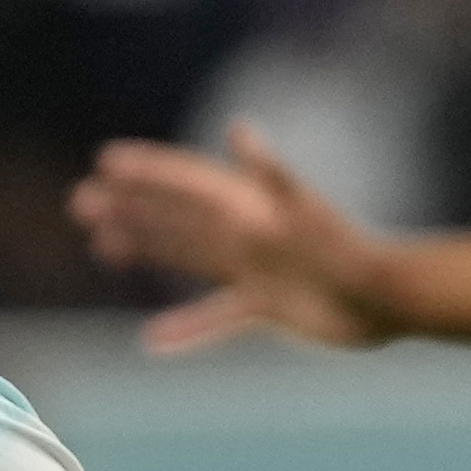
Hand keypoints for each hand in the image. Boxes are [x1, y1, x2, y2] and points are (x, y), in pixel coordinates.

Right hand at [68, 128, 408, 356]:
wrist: (388, 300)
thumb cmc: (351, 253)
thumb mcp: (305, 213)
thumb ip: (270, 174)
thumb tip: (239, 131)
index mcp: (250, 208)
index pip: (189, 183)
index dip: (149, 170)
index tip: (106, 161)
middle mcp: (246, 234)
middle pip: (177, 217)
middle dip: (131, 207)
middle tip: (81, 202)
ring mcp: (254, 270)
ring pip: (187, 256)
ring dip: (146, 248)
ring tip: (103, 244)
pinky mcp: (266, 306)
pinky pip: (215, 316)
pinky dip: (185, 327)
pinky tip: (153, 340)